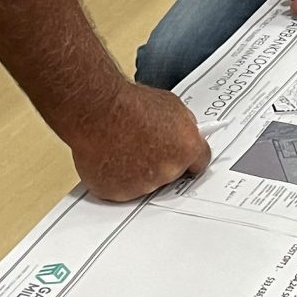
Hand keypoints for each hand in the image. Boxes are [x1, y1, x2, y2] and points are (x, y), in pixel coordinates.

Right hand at [70, 80, 210, 202]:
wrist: (97, 109)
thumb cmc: (127, 103)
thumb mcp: (169, 105)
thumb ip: (181, 125)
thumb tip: (182, 132)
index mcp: (186, 149)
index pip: (199, 163)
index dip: (188, 158)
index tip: (182, 157)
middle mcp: (167, 171)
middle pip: (170, 174)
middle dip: (160, 162)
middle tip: (143, 145)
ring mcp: (142, 185)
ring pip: (144, 183)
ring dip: (136, 172)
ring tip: (122, 147)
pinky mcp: (117, 192)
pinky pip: (119, 188)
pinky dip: (114, 178)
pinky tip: (109, 158)